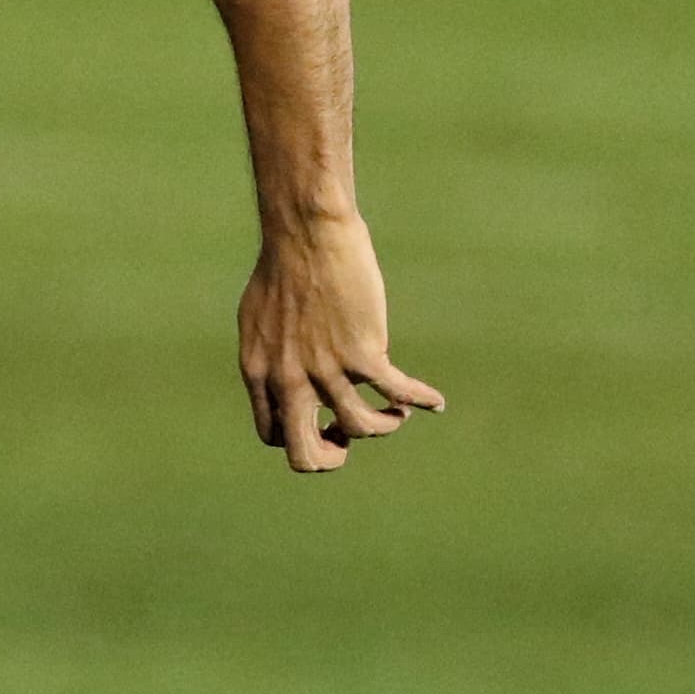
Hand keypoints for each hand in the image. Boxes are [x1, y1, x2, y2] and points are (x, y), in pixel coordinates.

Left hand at [236, 211, 444, 472]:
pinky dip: (421, 401)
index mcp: (260, 374)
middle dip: (331, 459)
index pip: (273, 434)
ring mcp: (326, 371)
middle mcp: (289, 381)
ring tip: (395, 412)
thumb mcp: (259, 321)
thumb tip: (288, 373)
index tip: (321, 424)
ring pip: (361, 428)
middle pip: (305, 456)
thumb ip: (272, 355)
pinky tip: (434, 402)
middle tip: (347, 441)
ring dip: (385, 425)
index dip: (300, 438)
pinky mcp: (362, 354)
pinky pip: (398, 393)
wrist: (307, 234)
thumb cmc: (283, 267)